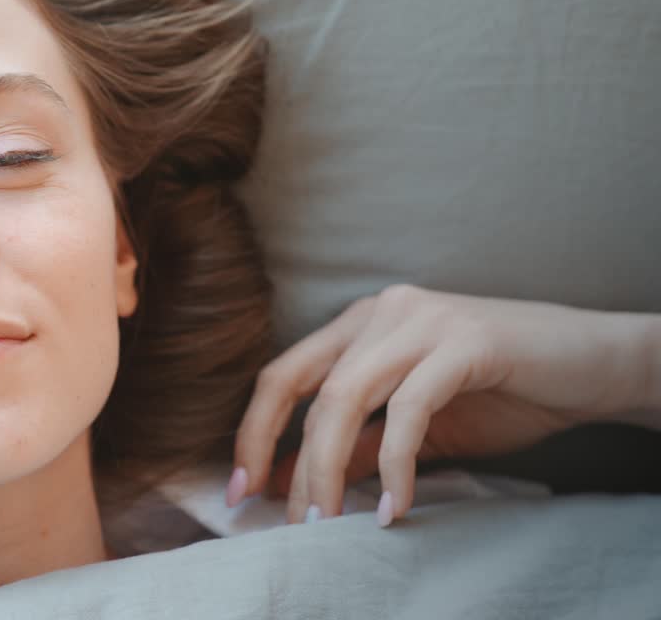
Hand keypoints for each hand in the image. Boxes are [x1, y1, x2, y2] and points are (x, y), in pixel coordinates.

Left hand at [228, 284, 657, 525]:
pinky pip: (409, 409)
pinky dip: (395, 465)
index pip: (283, 376)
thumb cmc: (501, 394)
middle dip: (284, 460)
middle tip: (283, 521)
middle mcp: (382, 311)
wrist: (593, 367)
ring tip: (327, 523)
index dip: (253, 434)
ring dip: (328, 468)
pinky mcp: (465, 342)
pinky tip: (395, 508)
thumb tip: (293, 483)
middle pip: (303, 387)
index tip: (241, 492)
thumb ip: (356, 446)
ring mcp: (422, 320)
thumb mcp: (413, 427)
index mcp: (360, 324)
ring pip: (345, 397)